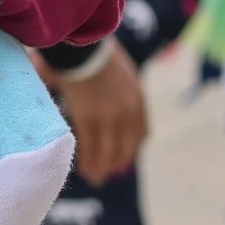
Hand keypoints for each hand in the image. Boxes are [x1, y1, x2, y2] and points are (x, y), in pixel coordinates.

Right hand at [53, 39, 146, 184]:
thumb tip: (112, 106)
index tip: (123, 157)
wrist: (84, 45)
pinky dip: (88, 160)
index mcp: (138, 100)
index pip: (140, 133)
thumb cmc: (96, 53)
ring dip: (101, 167)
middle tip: (107, 175)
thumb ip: (121, 92)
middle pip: (125, 146)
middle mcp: (128, 112)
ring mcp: (110, 117)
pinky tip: (85, 169)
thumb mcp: (121, 72)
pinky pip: (91, 146)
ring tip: (95, 178)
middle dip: (116, 163)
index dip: (131, 148)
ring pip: (107, 150)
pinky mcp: (90, 118)